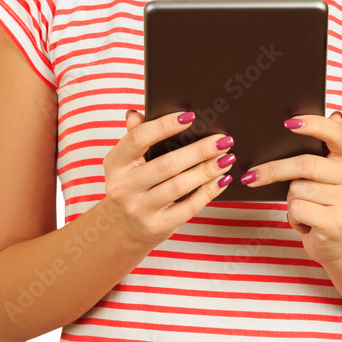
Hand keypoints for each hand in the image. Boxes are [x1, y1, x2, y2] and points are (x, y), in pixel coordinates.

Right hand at [102, 109, 235, 247]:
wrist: (127, 226)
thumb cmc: (135, 182)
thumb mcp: (128, 159)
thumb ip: (135, 135)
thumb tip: (135, 114)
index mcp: (115, 163)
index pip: (138, 138)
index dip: (164, 125)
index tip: (190, 116)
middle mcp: (122, 187)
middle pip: (167, 164)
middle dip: (199, 151)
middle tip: (223, 140)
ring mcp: (138, 209)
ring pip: (180, 186)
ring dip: (207, 170)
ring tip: (226, 158)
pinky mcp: (156, 227)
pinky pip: (188, 207)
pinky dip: (208, 192)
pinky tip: (222, 180)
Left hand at [239, 110, 341, 265]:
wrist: (341, 246)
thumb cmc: (327, 203)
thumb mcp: (329, 174)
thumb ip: (324, 147)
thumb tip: (318, 116)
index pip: (337, 133)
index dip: (313, 124)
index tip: (287, 122)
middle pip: (305, 164)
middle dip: (274, 170)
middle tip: (251, 176)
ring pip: (298, 188)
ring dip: (290, 200)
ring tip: (303, 209)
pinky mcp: (337, 223)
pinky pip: (298, 209)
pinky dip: (293, 217)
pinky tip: (305, 223)